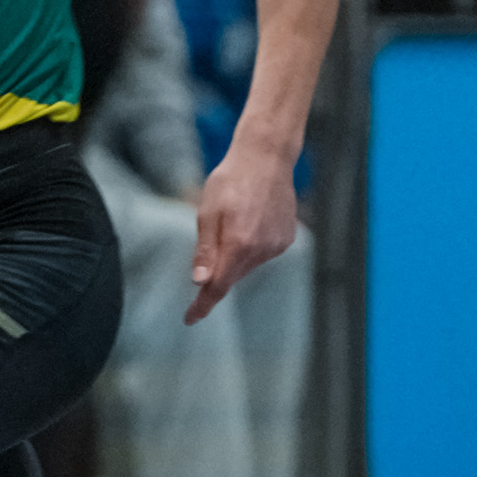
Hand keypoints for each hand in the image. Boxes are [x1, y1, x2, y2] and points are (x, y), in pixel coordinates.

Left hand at [185, 150, 297, 322]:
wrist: (266, 158)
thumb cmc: (231, 180)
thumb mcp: (207, 212)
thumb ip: (205, 250)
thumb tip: (199, 282)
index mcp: (238, 244)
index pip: (218, 286)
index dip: (203, 305)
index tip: (190, 319)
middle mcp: (261, 250)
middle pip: (232, 276)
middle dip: (217, 272)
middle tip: (210, 240)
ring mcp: (277, 245)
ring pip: (247, 265)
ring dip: (235, 256)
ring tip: (234, 221)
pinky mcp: (286, 239)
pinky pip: (262, 254)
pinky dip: (251, 247)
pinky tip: (250, 221)